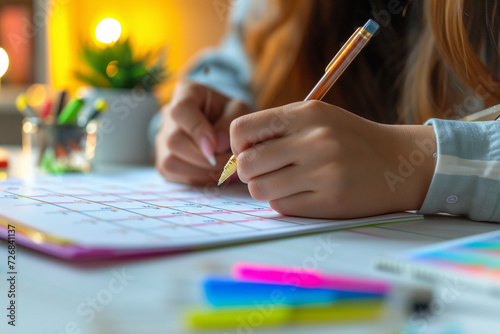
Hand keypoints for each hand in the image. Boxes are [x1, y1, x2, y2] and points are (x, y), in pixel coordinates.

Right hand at [156, 81, 250, 184]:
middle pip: (174, 140)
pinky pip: (173, 175)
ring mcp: (161, 139)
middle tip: (230, 163)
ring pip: (170, 161)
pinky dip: (196, 179)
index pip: (180, 110)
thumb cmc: (230, 114)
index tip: (217, 146)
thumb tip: (216, 146)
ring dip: (201, 171)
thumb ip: (229, 122)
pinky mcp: (163, 161)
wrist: (221, 124)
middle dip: (205, 158)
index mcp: (185, 93)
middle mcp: (167, 115)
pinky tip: (213, 174)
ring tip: (225, 170)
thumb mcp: (238, 110)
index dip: (197, 130)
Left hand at [230, 101, 436, 217]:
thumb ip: (279, 128)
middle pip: (247, 164)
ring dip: (265, 189)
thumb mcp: (318, 117)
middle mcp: (314, 141)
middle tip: (265, 171)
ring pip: (260, 189)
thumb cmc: (350, 139)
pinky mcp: (330, 201)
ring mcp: (323, 173)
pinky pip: (282, 206)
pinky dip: (285, 202)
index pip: (242, 129)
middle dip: (249, 171)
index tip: (250, 151)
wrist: (398, 163)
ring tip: (283, 182)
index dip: (237, 145)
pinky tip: (303, 193)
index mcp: (307, 114)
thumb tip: (237, 153)